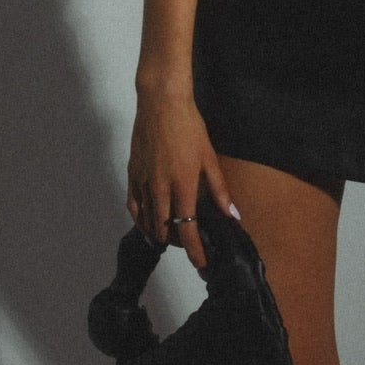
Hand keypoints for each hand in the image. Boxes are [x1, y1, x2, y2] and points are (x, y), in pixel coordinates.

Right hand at [125, 87, 239, 272]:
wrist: (161, 103)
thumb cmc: (189, 127)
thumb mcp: (210, 158)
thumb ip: (219, 190)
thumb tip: (232, 214)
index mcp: (182, 186)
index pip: (187, 229)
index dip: (194, 250)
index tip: (200, 262)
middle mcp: (160, 188)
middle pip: (164, 229)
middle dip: (176, 242)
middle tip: (188, 243)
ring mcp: (143, 182)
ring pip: (146, 221)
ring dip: (158, 233)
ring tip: (169, 236)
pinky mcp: (132, 173)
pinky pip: (133, 205)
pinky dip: (140, 219)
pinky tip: (147, 221)